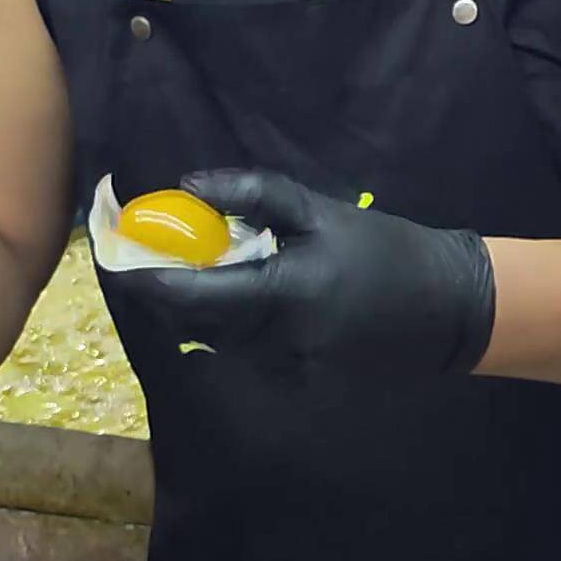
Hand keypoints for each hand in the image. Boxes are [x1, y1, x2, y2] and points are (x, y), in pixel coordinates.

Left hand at [113, 170, 495, 377]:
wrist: (446, 307)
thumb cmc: (385, 250)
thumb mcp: (319, 211)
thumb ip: (251, 195)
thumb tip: (188, 187)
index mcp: (280, 295)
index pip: (187, 295)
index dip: (143, 277)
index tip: (114, 252)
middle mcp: (273, 340)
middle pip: (188, 323)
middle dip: (158, 291)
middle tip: (141, 254)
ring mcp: (283, 364)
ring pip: (210, 338)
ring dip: (189, 305)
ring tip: (185, 267)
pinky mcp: (294, 374)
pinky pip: (240, 346)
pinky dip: (222, 319)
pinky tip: (231, 290)